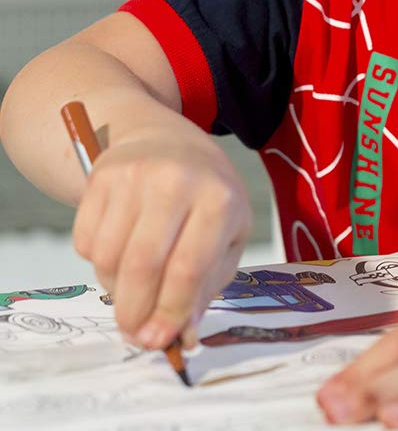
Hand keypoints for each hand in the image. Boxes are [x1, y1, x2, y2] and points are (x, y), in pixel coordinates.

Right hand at [72, 126, 250, 349]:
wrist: (167, 140)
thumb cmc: (206, 195)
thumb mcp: (228, 234)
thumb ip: (207, 286)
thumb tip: (181, 335)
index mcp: (220, 198)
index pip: (189, 268)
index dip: (170, 311)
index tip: (157, 340)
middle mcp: (177, 182)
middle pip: (143, 266)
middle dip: (136, 311)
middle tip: (135, 331)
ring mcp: (136, 176)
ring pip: (109, 258)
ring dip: (115, 288)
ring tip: (133, 284)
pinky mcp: (102, 177)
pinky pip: (86, 242)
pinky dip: (97, 261)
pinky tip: (120, 248)